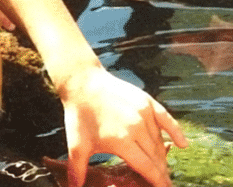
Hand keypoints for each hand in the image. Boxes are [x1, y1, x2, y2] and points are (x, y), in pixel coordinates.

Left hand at [60, 67, 187, 186]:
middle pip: (156, 157)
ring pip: (159, 141)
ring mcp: (143, 113)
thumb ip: (77, 170)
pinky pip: (166, 118)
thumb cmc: (79, 114)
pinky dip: (175, 131)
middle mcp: (137, 128)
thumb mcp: (76, 144)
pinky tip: (182, 144)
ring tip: (163, 167)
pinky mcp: (145, 101)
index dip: (157, 182)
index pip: (147, 168)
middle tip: (162, 181)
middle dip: (161, 172)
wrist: (82, 82)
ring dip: (162, 155)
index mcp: (122, 141)